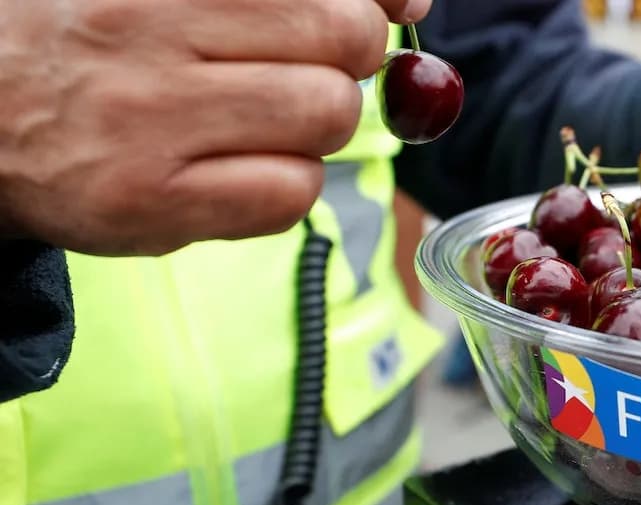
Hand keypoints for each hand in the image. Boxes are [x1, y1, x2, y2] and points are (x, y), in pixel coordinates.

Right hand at [0, 0, 423, 255]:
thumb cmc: (92, 41)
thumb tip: (408, 1)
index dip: (373, 1)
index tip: (394, 8)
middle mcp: (149, 36)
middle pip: (342, 40)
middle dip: (351, 59)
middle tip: (316, 69)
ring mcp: (149, 125)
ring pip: (326, 117)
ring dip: (321, 125)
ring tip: (272, 122)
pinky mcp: (152, 206)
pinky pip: (290, 196)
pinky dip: (290, 186)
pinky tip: (247, 171)